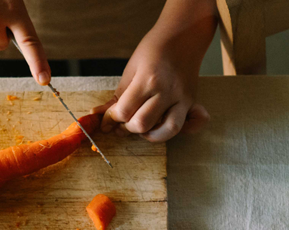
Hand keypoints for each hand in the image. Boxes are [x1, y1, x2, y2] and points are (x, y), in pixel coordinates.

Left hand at [93, 0, 214, 142]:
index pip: (124, 111)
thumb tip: (98, 115)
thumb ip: (117, 96)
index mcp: (147, 80)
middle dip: (128, 128)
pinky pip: (188, 126)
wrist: (183, 36)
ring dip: (150, 135)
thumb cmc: (154, 49)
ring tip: (143, 127)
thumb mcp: (131, 68)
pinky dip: (177, 132)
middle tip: (124, 121)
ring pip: (167, 131)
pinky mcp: (191, 103)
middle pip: (142, 124)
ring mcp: (182, 99)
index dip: (111, 119)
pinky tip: (164, 126)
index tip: (107, 120)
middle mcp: (166, 91)